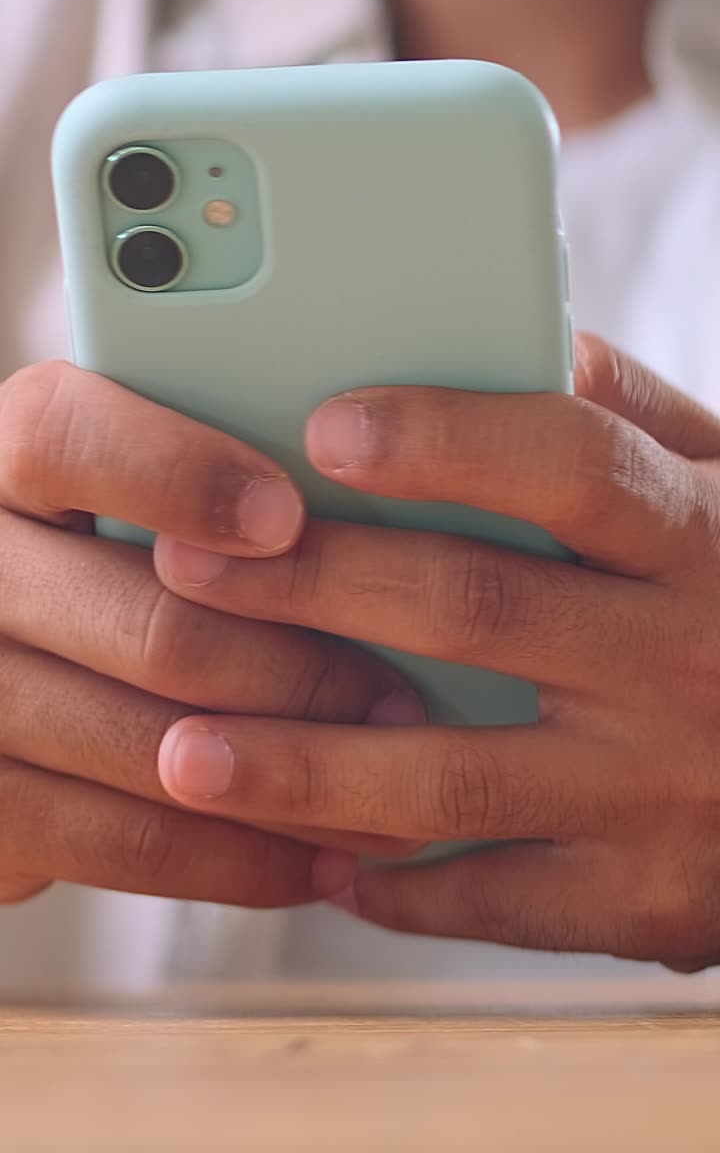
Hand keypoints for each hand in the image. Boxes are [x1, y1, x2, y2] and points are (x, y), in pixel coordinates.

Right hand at [0, 361, 421, 909]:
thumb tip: (378, 461)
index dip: (179, 475)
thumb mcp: (131, 479)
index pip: (64, 440)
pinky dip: (232, 860)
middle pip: (144, 623)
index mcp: (5, 458)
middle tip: (399, 701)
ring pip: (146, 749)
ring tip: (395, 790)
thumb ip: (209, 462)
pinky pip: (118, 847)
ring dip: (290, 779)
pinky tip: (317, 857)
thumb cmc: (107, 555)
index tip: (287, 517)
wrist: (10, 652)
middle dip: (296, 672)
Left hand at [155, 334, 719, 971]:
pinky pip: (499, 897)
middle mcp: (683, 657)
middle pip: (476, 610)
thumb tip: (528, 337)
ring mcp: (662, 789)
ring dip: (310, 767)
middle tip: (183, 566)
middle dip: (316, 587)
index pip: (573, 466)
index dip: (448, 441)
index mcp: (703, 536)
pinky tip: (311, 863)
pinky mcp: (649, 899)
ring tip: (186, 753)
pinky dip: (398, 889)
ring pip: (457, 776)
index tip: (322, 426)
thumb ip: (637, 415)